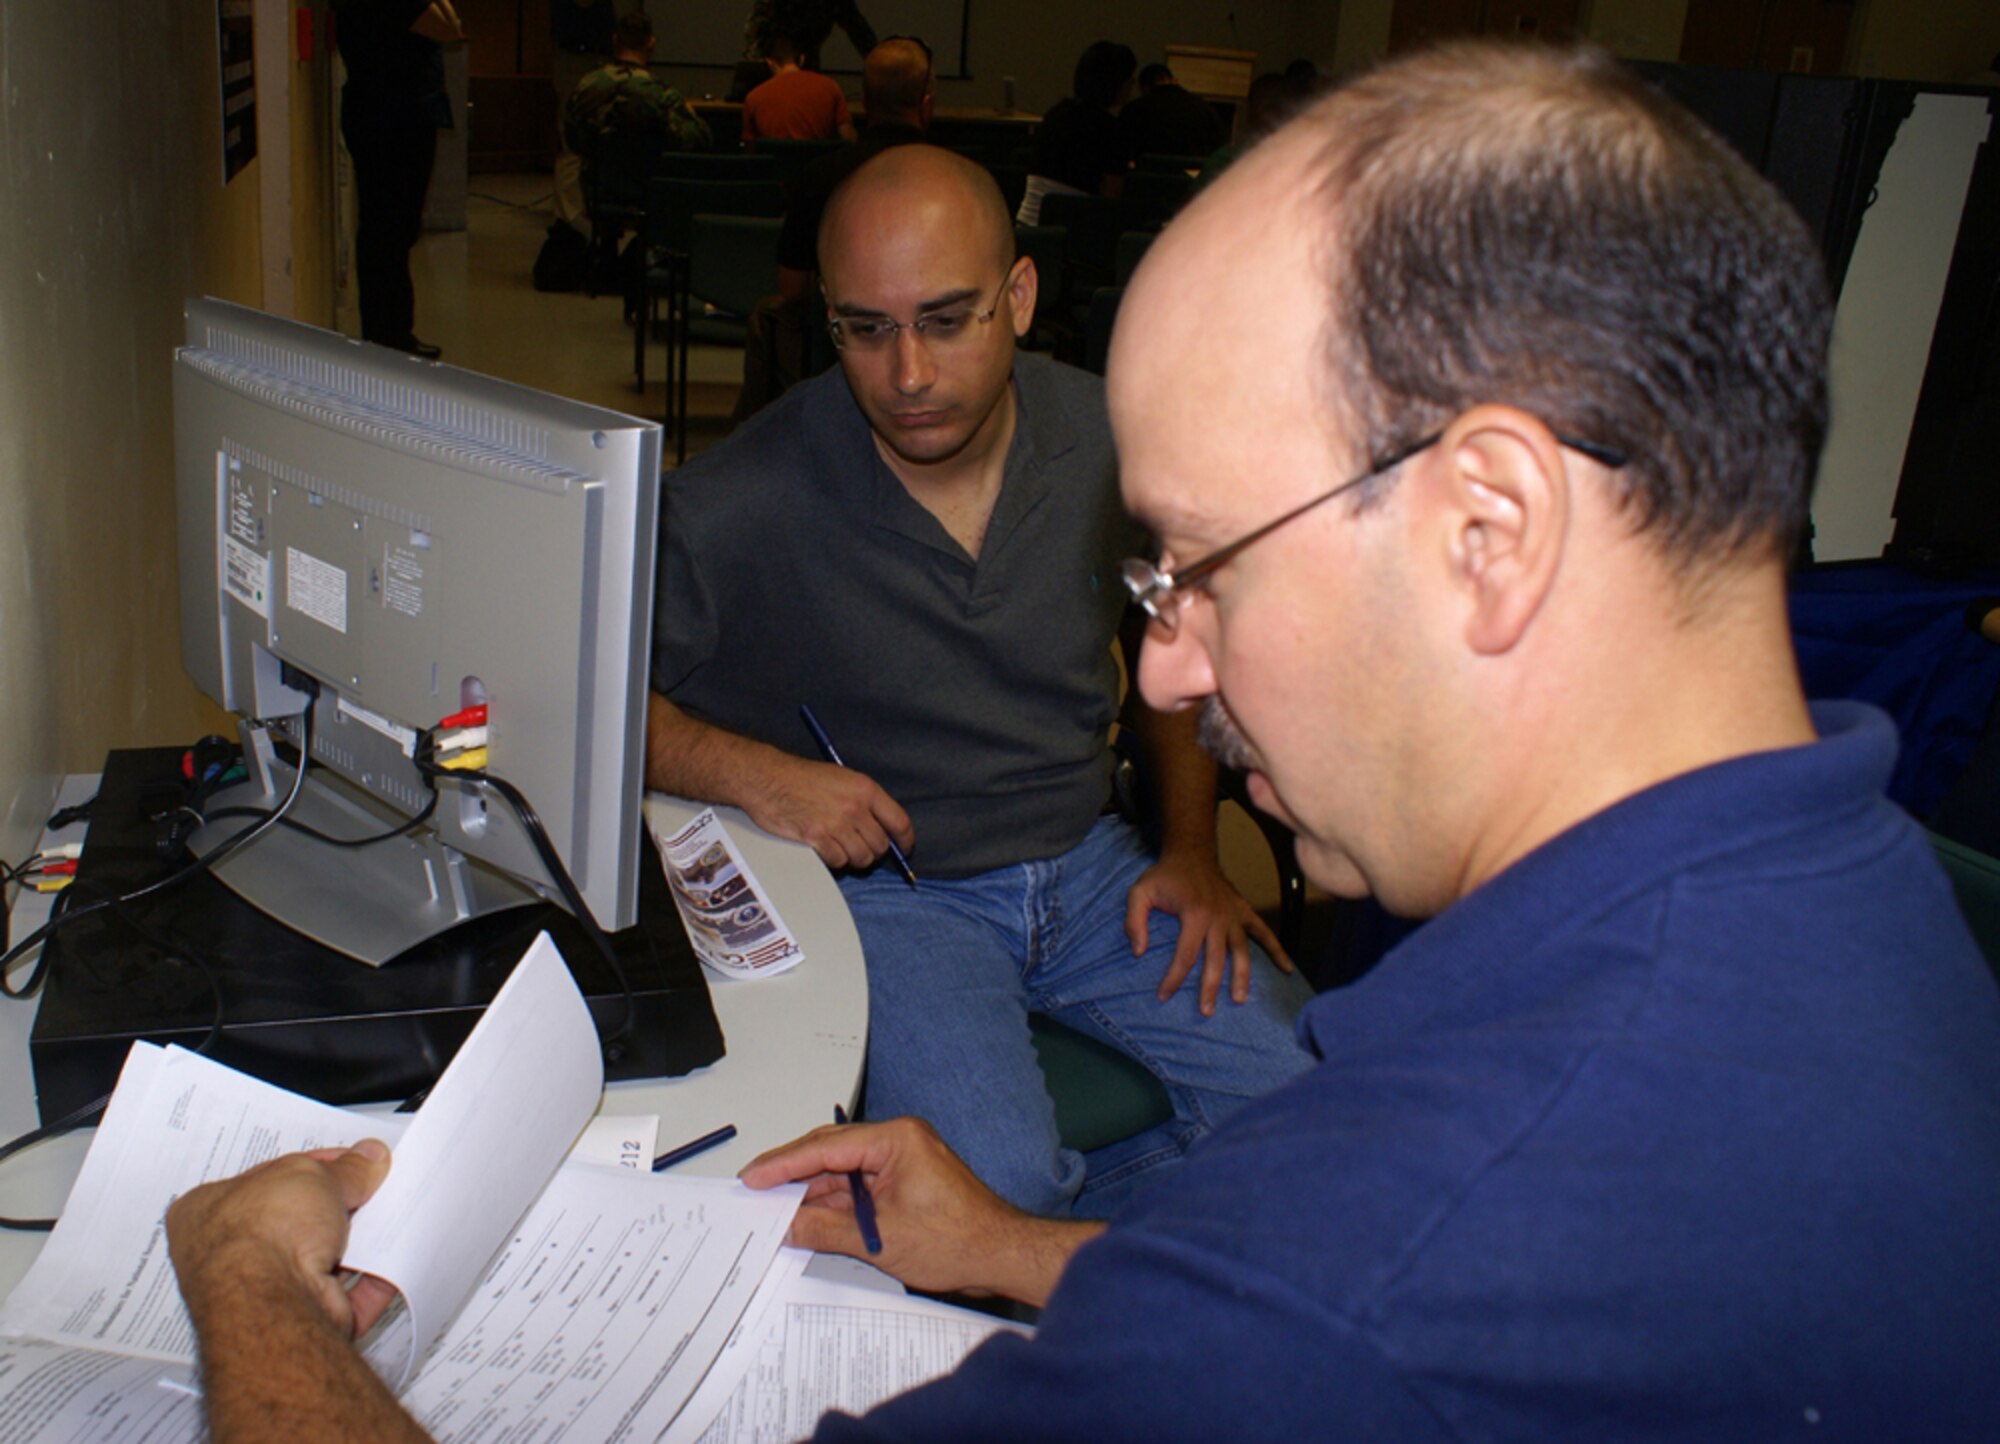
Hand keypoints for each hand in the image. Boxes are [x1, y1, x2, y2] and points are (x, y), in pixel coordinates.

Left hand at [167, 1140, 398, 1339]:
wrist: (271, 1303)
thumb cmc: (261, 1235)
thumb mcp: (308, 1175)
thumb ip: (344, 1169)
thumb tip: (367, 1160)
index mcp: (208, 1210)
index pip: (266, 1179)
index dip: (313, 1165)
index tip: (350, 1161)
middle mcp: (231, 1254)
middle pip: (298, 1221)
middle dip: (338, 1205)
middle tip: (371, 1187)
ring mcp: (266, 1291)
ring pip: (324, 1259)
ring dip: (357, 1239)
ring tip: (387, 1216)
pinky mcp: (304, 1319)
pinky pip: (349, 1295)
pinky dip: (375, 1278)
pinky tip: (394, 1255)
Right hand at [739, 1117, 1096, 1307]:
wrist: (1002, 1255)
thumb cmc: (961, 1239)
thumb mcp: (879, 1238)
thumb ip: (825, 1229)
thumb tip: (788, 1226)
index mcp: (896, 1139)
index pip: (826, 1146)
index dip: (784, 1163)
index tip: (754, 1177)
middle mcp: (899, 1142)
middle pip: (831, 1153)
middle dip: (793, 1174)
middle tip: (755, 1190)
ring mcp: (903, 1161)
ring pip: (843, 1172)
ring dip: (813, 1192)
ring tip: (775, 1210)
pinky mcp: (905, 1181)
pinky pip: (860, 1186)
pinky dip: (835, 1203)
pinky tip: (811, 1218)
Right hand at [748, 755, 914, 871]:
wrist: (768, 778)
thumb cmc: (803, 778)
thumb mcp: (842, 778)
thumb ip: (865, 801)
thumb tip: (884, 830)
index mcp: (865, 789)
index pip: (900, 822)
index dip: (905, 841)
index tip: (903, 849)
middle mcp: (854, 806)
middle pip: (880, 845)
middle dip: (873, 852)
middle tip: (860, 848)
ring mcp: (836, 823)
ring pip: (861, 858)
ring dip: (853, 858)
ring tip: (839, 846)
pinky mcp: (816, 837)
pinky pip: (838, 862)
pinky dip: (833, 860)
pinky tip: (823, 847)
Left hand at [1126, 850, 1293, 1015]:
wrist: (1191, 852)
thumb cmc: (1164, 876)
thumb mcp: (1139, 892)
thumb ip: (1134, 921)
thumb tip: (1138, 952)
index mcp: (1194, 914)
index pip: (1185, 955)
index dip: (1173, 978)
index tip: (1163, 996)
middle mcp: (1218, 917)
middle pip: (1215, 960)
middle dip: (1209, 988)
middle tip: (1206, 1011)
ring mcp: (1233, 915)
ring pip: (1241, 952)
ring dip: (1241, 977)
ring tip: (1238, 1000)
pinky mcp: (1243, 912)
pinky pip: (1263, 932)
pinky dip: (1277, 950)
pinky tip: (1286, 969)